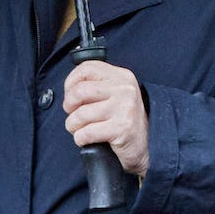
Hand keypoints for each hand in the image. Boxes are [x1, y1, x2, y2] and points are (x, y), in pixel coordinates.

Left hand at [64, 60, 149, 175]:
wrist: (145, 145)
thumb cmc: (124, 121)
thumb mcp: (115, 95)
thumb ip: (97, 85)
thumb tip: (69, 88)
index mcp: (122, 77)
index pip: (87, 68)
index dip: (70, 83)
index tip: (72, 96)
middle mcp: (125, 89)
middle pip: (79, 91)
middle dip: (69, 107)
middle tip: (74, 114)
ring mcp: (124, 108)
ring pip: (80, 115)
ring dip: (73, 126)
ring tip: (82, 129)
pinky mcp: (121, 128)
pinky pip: (86, 133)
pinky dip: (80, 139)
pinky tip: (88, 139)